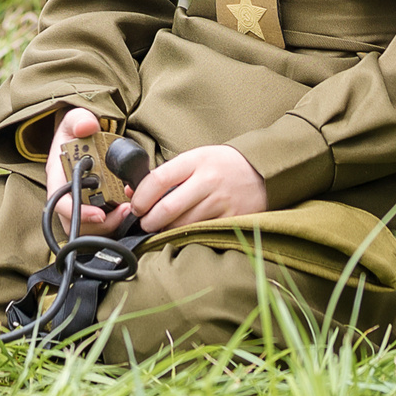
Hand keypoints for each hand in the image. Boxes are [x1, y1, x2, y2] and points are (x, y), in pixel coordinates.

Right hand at [42, 109, 121, 233]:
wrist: (84, 136)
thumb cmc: (77, 131)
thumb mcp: (75, 119)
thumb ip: (80, 120)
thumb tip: (87, 126)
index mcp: (58, 177)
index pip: (60, 203)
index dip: (78, 213)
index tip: (100, 213)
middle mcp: (66, 196)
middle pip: (77, 224)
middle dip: (102, 223)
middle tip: (125, 211)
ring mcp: (80, 204)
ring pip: (91, 229)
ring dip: (111, 224)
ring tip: (130, 209)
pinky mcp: (96, 208)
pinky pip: (104, 225)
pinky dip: (117, 222)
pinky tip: (130, 208)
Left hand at [128, 144, 268, 233]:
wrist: (263, 171)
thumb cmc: (222, 165)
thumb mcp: (195, 159)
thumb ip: (166, 174)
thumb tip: (132, 191)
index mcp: (195, 161)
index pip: (158, 179)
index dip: (141, 197)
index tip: (135, 207)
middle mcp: (208, 180)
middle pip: (168, 207)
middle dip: (149, 221)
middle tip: (145, 223)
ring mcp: (221, 201)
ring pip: (183, 224)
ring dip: (166, 231)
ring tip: (162, 228)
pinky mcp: (232, 218)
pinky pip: (201, 232)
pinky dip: (187, 236)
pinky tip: (183, 233)